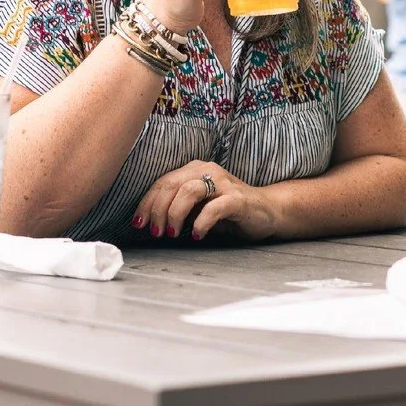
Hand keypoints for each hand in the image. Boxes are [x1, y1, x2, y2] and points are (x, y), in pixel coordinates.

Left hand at [130, 160, 278, 240]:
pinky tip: (197, 235)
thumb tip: (147, 221)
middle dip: (158, 210)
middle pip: (172, 184)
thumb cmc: (227, 210)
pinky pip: (214, 207)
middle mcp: (208, 170)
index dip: (147, 203)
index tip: (138, 224)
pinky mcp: (238, 199)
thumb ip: (177, 205)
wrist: (266, 211)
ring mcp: (224, 183)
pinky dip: (201, 222)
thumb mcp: (197, 206)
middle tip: (155, 233)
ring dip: (175, 214)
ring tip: (171, 234)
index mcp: (194, 170)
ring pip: (189, 191)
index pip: (162, 182)